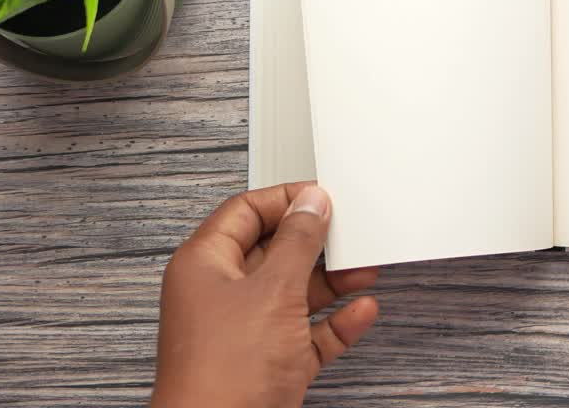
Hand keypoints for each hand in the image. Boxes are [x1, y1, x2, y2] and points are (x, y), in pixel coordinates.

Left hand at [151, 183, 379, 407]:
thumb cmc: (224, 373)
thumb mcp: (273, 290)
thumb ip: (298, 243)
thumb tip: (311, 204)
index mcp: (205, 265)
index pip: (245, 212)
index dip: (285, 200)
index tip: (322, 196)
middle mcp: (221, 295)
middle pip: (274, 252)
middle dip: (316, 244)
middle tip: (349, 231)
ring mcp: (246, 332)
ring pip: (294, 293)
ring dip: (332, 282)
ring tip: (363, 268)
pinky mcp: (269, 365)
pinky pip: (307, 334)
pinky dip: (335, 322)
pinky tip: (360, 311)